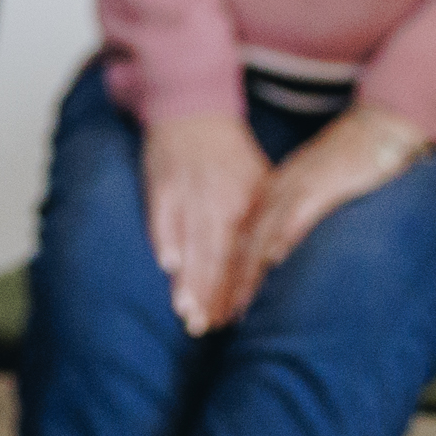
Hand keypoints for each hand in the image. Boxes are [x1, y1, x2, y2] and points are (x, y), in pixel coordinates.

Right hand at [139, 111, 265, 334]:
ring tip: (186, 311)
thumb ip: (263, 219)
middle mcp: (219, 201)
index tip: (233, 319)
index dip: (236, 288)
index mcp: (243, 203)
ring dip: (188, 278)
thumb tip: (273, 262)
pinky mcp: (163, 183)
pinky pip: (163, 214)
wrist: (193, 107)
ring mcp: (189, 192)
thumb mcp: (257, 181)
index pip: (241, 256)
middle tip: (206, 328)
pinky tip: (167, 264)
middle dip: (210, 295)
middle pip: (215, 256)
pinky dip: (165, 237)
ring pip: (190, 242)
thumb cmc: (228, 152)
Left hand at [230, 103, 429, 305]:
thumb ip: (292, 221)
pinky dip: (279, 242)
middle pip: (242, 245)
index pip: (240, 242)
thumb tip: (278, 257)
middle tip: (218, 317)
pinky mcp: (318, 187)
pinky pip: (293, 217)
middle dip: (228, 283)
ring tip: (237, 306)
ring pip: (260, 237)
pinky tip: (272, 264)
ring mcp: (295, 190)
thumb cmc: (348, 165)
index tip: (218, 306)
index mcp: (271, 196)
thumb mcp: (310, 193)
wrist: (376, 130)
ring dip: (247, 273)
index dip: (227, 275)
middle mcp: (276, 194)